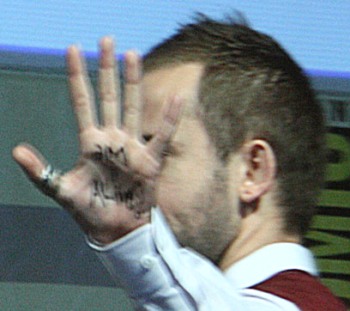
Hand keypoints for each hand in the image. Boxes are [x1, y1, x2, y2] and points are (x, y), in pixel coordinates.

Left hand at [12, 37, 180, 243]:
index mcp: (90, 142)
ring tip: (133, 55)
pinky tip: (176, 98)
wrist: (114, 228)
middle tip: (107, 41)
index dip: (77, 77)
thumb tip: (15, 150)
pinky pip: (162, 135)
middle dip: (107, 69)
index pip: (82, 102)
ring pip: (133, 107)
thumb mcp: (61, 190)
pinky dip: (169, 118)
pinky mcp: (150, 160)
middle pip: (109, 96)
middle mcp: (111, 139)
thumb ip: (40, 172)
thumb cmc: (88, 210)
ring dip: (133, 82)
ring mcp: (132, 147)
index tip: (72, 50)